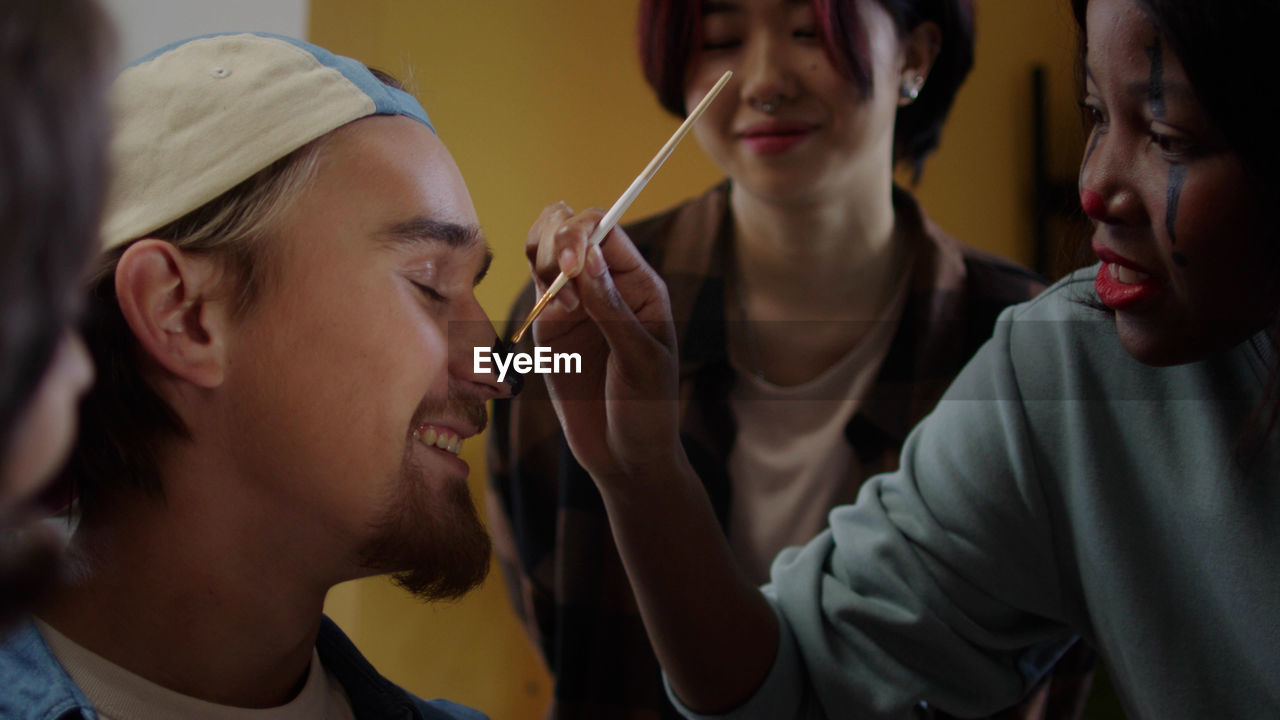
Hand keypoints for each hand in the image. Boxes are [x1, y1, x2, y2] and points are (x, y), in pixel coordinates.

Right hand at [524, 203, 681, 482]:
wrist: (625, 457)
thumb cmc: (648, 409)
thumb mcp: (640, 359)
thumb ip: (612, 308)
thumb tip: (589, 256)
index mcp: (639, 285)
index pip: (606, 231)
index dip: (583, 232)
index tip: (573, 264)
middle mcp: (605, 286)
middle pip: (569, 227)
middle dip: (556, 237)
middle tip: (558, 274)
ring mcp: (575, 304)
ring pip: (544, 250)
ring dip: (541, 262)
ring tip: (561, 308)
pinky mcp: (550, 328)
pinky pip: (533, 288)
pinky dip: (533, 290)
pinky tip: (553, 318)